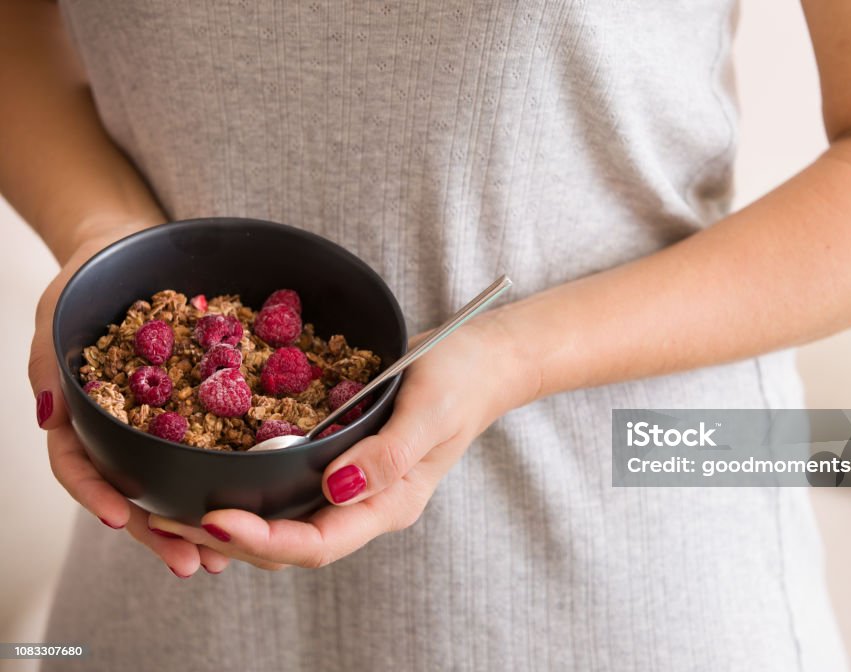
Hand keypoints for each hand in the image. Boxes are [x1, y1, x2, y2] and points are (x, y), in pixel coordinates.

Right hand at [28, 217, 231, 577]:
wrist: (134, 252)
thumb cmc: (90, 280)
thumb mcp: (60, 310)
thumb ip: (50, 361)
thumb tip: (50, 413)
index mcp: (84, 414)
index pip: (79, 464)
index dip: (97, 493)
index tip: (120, 517)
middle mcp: (123, 427)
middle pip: (134, 491)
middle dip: (159, 530)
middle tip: (189, 562)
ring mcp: (162, 422)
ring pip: (176, 482)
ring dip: (198, 521)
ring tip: (224, 556)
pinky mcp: (202, 408)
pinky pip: (216, 447)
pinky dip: (229, 479)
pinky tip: (255, 507)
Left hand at [148, 316, 538, 569]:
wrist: (480, 359)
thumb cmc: (462, 378)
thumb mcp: (432, 409)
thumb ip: (390, 454)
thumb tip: (338, 489)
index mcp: (389, 503)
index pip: (317, 543)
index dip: (263, 539)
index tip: (213, 518)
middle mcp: (363, 504)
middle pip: (288, 544)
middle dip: (227, 539)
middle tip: (167, 520)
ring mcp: (350, 485)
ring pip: (282, 522)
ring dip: (228, 522)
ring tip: (172, 507)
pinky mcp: (338, 459)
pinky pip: (286, 487)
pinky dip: (245, 488)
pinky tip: (208, 472)